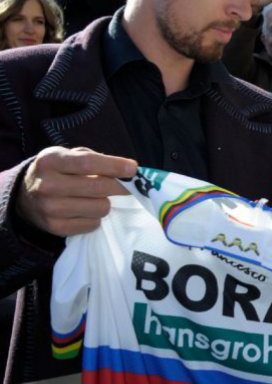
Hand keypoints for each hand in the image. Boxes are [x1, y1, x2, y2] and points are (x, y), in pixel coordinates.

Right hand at [15, 147, 136, 236]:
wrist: (25, 197)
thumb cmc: (57, 172)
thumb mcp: (68, 156)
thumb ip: (94, 159)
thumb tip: (129, 171)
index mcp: (51, 161)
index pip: (88, 163)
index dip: (114, 166)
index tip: (133, 169)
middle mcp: (47, 185)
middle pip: (98, 187)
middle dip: (121, 187)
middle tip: (130, 186)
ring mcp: (50, 209)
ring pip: (100, 208)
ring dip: (106, 203)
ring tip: (96, 198)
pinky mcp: (55, 227)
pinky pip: (93, 224)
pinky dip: (96, 217)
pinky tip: (86, 210)